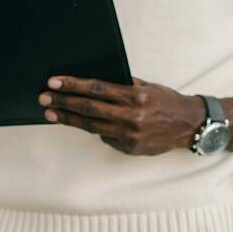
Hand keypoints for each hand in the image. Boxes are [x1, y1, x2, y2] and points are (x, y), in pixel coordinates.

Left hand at [38, 76, 205, 155]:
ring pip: (91, 126)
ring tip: (52, 114)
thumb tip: (94, 85)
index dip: (72, 86)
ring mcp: (128, 135)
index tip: (54, 83)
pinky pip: (105, 137)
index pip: (96, 89)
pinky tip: (80, 123)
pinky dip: (94, 129)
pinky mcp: (128, 148)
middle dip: (63, 103)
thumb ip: (123, 86)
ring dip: (69, 119)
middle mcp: (130, 117)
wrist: (188, 125)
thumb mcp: (147, 87)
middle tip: (44, 99)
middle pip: (88, 109)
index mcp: (134, 97)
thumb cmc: (166, 102)